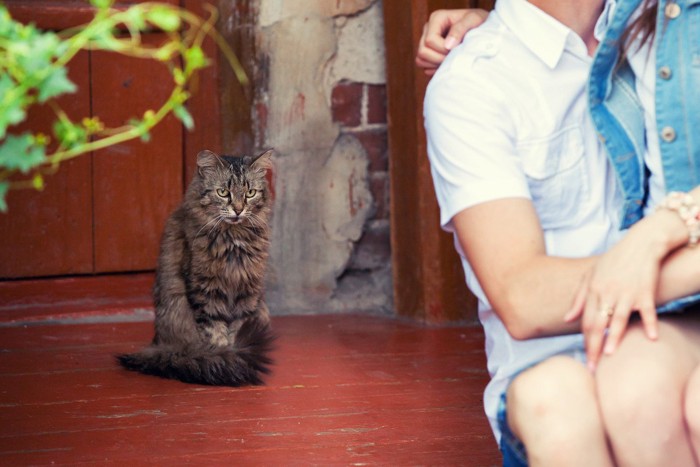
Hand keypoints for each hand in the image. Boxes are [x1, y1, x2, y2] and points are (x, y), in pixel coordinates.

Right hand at [415, 9, 488, 75]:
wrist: (483, 32)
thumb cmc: (479, 23)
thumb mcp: (474, 20)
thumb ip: (461, 28)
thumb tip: (448, 45)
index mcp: (436, 19)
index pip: (430, 40)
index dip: (442, 49)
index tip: (457, 50)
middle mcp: (428, 30)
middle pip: (422, 52)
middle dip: (438, 59)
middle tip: (454, 58)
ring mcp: (426, 43)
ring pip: (420, 60)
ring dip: (435, 65)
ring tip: (451, 61)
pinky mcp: (428, 54)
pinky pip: (424, 67)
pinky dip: (435, 69)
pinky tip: (448, 65)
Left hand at [565, 212, 684, 369]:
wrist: (641, 243)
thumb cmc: (615, 260)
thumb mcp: (591, 275)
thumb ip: (578, 298)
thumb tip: (566, 319)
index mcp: (593, 291)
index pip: (586, 322)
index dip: (585, 342)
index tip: (586, 359)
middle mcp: (607, 293)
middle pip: (598, 324)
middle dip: (594, 347)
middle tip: (593, 368)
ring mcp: (626, 292)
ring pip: (619, 318)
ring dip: (614, 337)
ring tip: (610, 355)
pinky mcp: (645, 290)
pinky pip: (647, 310)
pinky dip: (650, 323)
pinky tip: (651, 338)